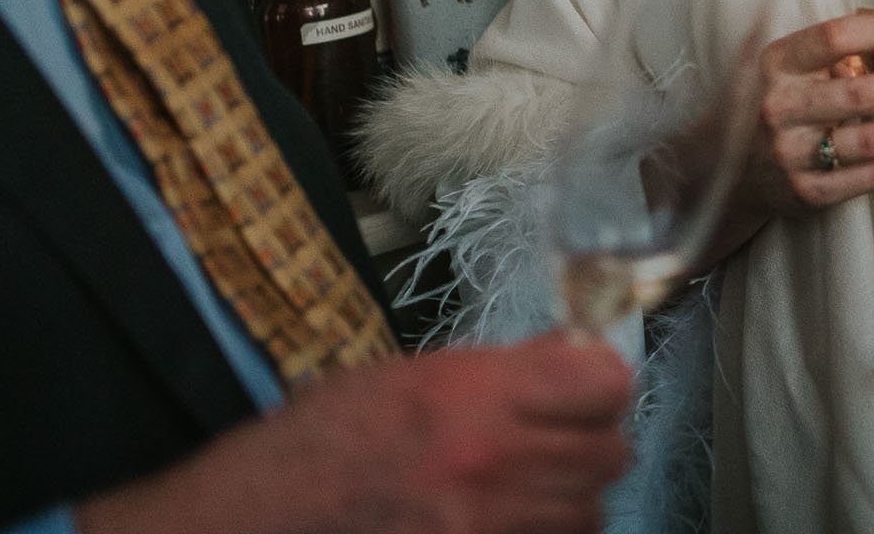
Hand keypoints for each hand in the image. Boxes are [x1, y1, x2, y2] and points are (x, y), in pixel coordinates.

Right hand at [76, 333, 632, 533]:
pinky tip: (512, 517)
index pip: (604, 382)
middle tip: (559, 432)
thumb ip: (500, 369)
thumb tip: (572, 356)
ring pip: (590, 510)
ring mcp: (491, 528)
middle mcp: (493, 464)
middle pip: (610, 452)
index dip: (601, 379)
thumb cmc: (325, 437)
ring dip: (573, 493)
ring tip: (530, 481)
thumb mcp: (412, 375)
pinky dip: (546, 532)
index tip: (586, 380)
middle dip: (592, 438)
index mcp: (475, 397)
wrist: (262, 519)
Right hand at [746, 9, 873, 215]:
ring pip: (869, 140)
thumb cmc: (782, 103)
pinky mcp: (805, 192)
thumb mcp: (791, 66)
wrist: (732, 169)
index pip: (834, 37)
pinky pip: (864, 178)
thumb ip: (840, 48)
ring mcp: (790, 153)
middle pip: (861, 92)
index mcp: (778, 63)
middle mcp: (780, 106)